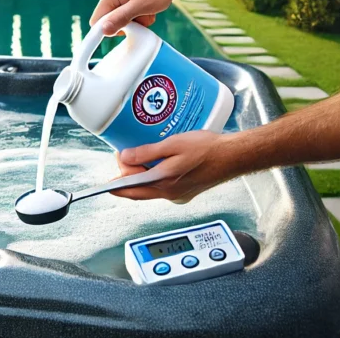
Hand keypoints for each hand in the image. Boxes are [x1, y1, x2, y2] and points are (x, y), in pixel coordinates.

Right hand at [89, 0, 174, 35]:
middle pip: (108, 23)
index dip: (108, 29)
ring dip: (133, 23)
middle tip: (140, 17)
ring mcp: (117, 0)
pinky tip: (146, 12)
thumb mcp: (139, 6)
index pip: (96, 21)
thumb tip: (104, 30)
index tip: (124, 30)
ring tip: (145, 14)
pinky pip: (125, 19)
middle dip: (124, 25)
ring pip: (118, 22)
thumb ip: (120, 18)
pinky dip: (137, 20)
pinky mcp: (124, 3)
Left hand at [110, 130, 236, 202]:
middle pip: (139, 191)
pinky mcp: (186, 192)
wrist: (232, 157)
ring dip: (141, 178)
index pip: (131, 188)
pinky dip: (154, 179)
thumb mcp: (173, 144)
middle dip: (127, 179)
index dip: (117, 180)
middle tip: (124, 159)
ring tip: (138, 160)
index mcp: (164, 183)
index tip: (107, 181)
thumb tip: (125, 158)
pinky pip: (163, 189)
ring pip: (151, 190)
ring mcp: (178, 195)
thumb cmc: (207, 149)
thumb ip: (147, 152)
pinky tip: (156, 166)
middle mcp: (170, 194)